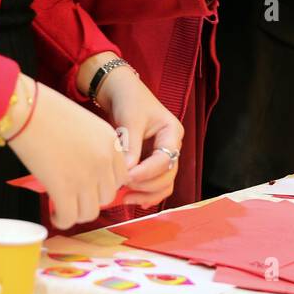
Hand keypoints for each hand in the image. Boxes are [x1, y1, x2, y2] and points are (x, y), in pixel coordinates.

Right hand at [7, 76, 128, 229]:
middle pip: (107, 197)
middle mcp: (103, 161)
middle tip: (74, 197)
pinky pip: (69, 218)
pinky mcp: (63, 189)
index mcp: (111, 143)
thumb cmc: (49, 111)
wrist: (27, 109)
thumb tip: (89, 172)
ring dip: (77, 213)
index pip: (121, 178)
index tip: (88, 186)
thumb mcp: (86, 125)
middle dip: (91, 200)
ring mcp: (85, 177)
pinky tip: (54, 214)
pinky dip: (62, 220)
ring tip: (63, 207)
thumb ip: (95, 147)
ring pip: (90, 212)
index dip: (103, 185)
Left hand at [91, 61, 183, 207]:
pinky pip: (156, 184)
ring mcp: (163, 155)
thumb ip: (131, 145)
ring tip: (124, 198)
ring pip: (164, 183)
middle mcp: (172, 146)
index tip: (127, 176)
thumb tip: (128, 172)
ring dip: (146, 193)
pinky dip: (146, 194)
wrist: (121, 92)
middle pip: (168, 175)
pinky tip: (133, 201)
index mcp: (172, 132)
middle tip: (122, 185)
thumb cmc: (129, 100)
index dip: (147, 172)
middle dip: (146, 185)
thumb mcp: (130, 119)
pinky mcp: (152, 163)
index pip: (165, 159)